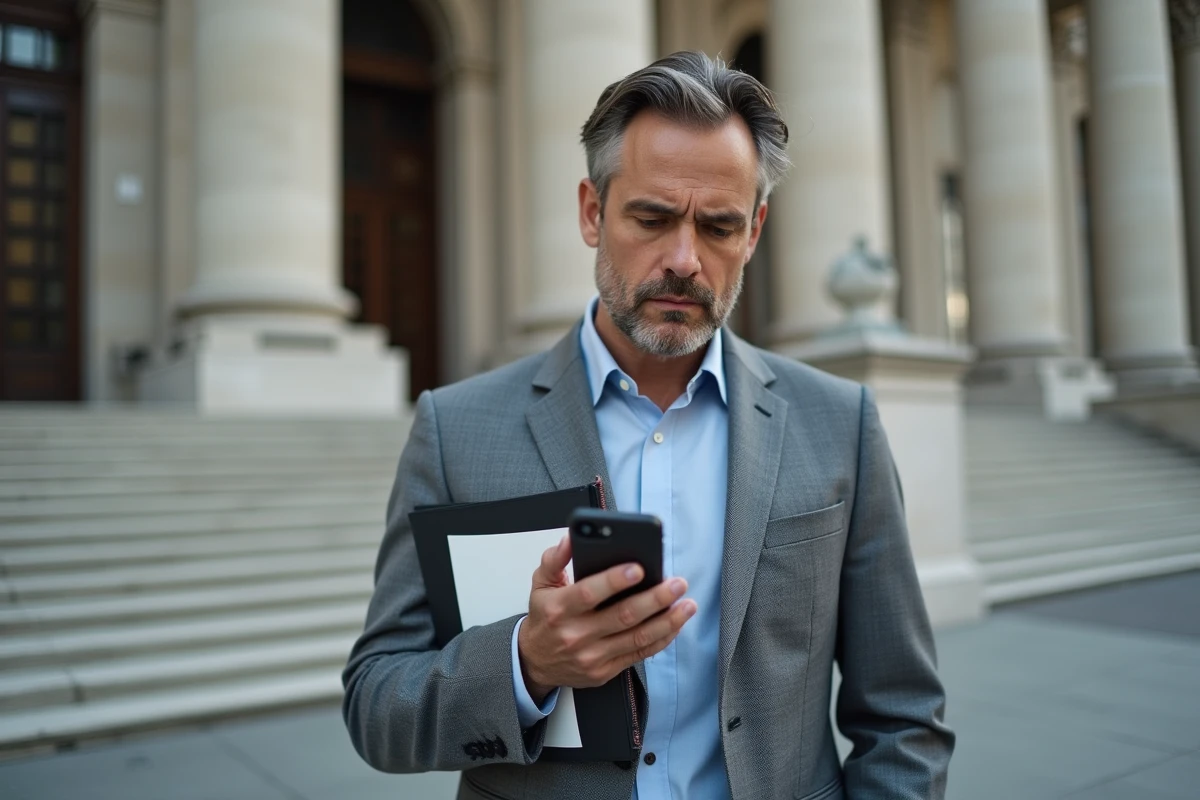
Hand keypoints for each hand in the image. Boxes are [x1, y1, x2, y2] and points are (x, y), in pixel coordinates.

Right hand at [517, 535, 696, 702]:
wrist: (534, 661)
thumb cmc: (544, 618)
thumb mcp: (540, 584)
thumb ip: (555, 558)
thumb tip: (570, 538)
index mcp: (560, 608)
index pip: (589, 592)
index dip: (615, 581)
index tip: (639, 568)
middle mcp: (577, 634)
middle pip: (622, 616)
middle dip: (655, 598)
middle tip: (676, 584)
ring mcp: (593, 655)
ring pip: (637, 637)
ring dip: (667, 621)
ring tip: (686, 604)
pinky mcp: (605, 670)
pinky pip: (639, 654)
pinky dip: (661, 639)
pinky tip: (675, 624)